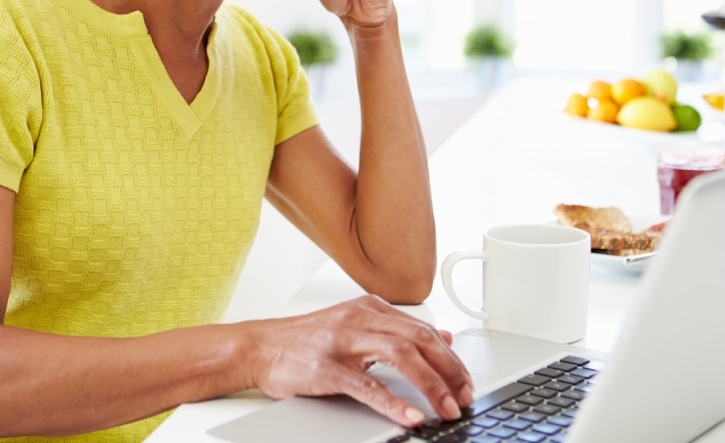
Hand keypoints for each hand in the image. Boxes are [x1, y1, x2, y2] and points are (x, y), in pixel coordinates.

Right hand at [245, 295, 473, 426]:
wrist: (259, 346)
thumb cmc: (305, 340)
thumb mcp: (355, 326)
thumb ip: (396, 330)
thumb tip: (442, 338)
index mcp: (369, 308)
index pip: (422, 330)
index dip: (450, 357)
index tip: (465, 381)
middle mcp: (359, 319)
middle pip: (418, 340)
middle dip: (449, 370)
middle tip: (465, 396)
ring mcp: (343, 342)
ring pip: (400, 356)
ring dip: (431, 385)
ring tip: (447, 408)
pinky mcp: (327, 368)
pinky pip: (367, 386)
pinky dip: (393, 403)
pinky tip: (410, 417)